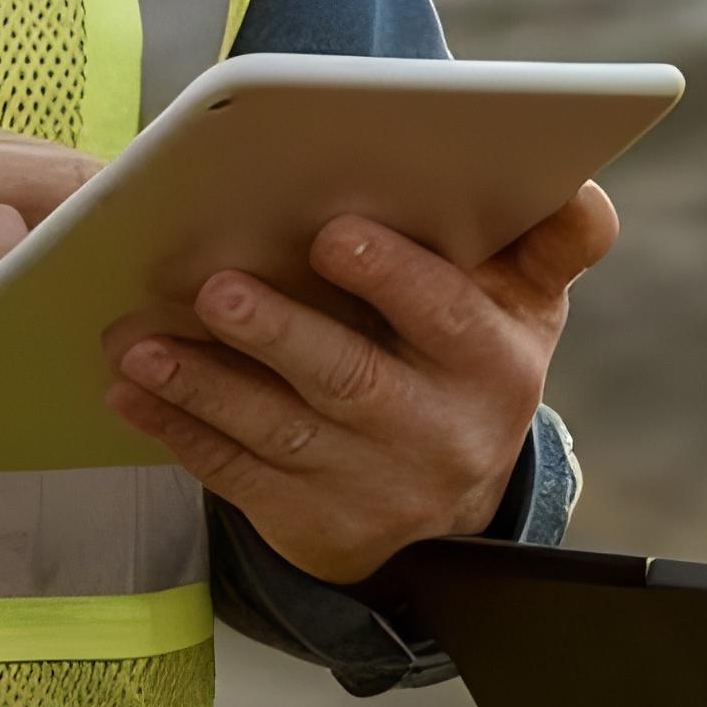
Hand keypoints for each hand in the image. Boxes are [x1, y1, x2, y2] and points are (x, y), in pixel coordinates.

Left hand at [101, 189, 615, 582]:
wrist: (453, 505)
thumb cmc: (474, 355)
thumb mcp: (527, 302)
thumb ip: (553, 238)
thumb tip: (576, 182)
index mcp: (497, 361)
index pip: (454, 318)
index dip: (398, 278)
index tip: (335, 233)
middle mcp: (442, 432)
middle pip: (354, 380)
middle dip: (281, 332)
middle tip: (215, 285)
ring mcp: (374, 486)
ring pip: (282, 432)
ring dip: (205, 384)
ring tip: (138, 340)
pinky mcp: (314, 524)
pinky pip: (237, 476)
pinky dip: (178, 429)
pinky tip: (131, 388)